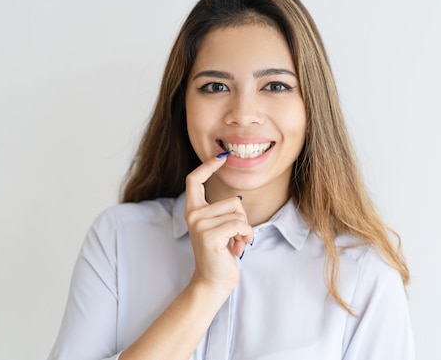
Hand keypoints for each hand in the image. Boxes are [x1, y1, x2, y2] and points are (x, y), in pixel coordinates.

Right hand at [184, 154, 253, 293]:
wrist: (212, 283)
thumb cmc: (220, 255)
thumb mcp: (220, 228)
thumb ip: (223, 212)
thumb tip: (236, 200)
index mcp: (194, 210)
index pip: (195, 180)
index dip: (208, 166)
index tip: (222, 157)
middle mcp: (193, 215)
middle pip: (232, 200)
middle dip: (242, 219)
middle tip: (234, 238)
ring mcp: (199, 224)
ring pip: (238, 212)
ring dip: (244, 230)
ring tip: (234, 244)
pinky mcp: (209, 235)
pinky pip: (240, 224)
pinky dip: (246, 236)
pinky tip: (238, 249)